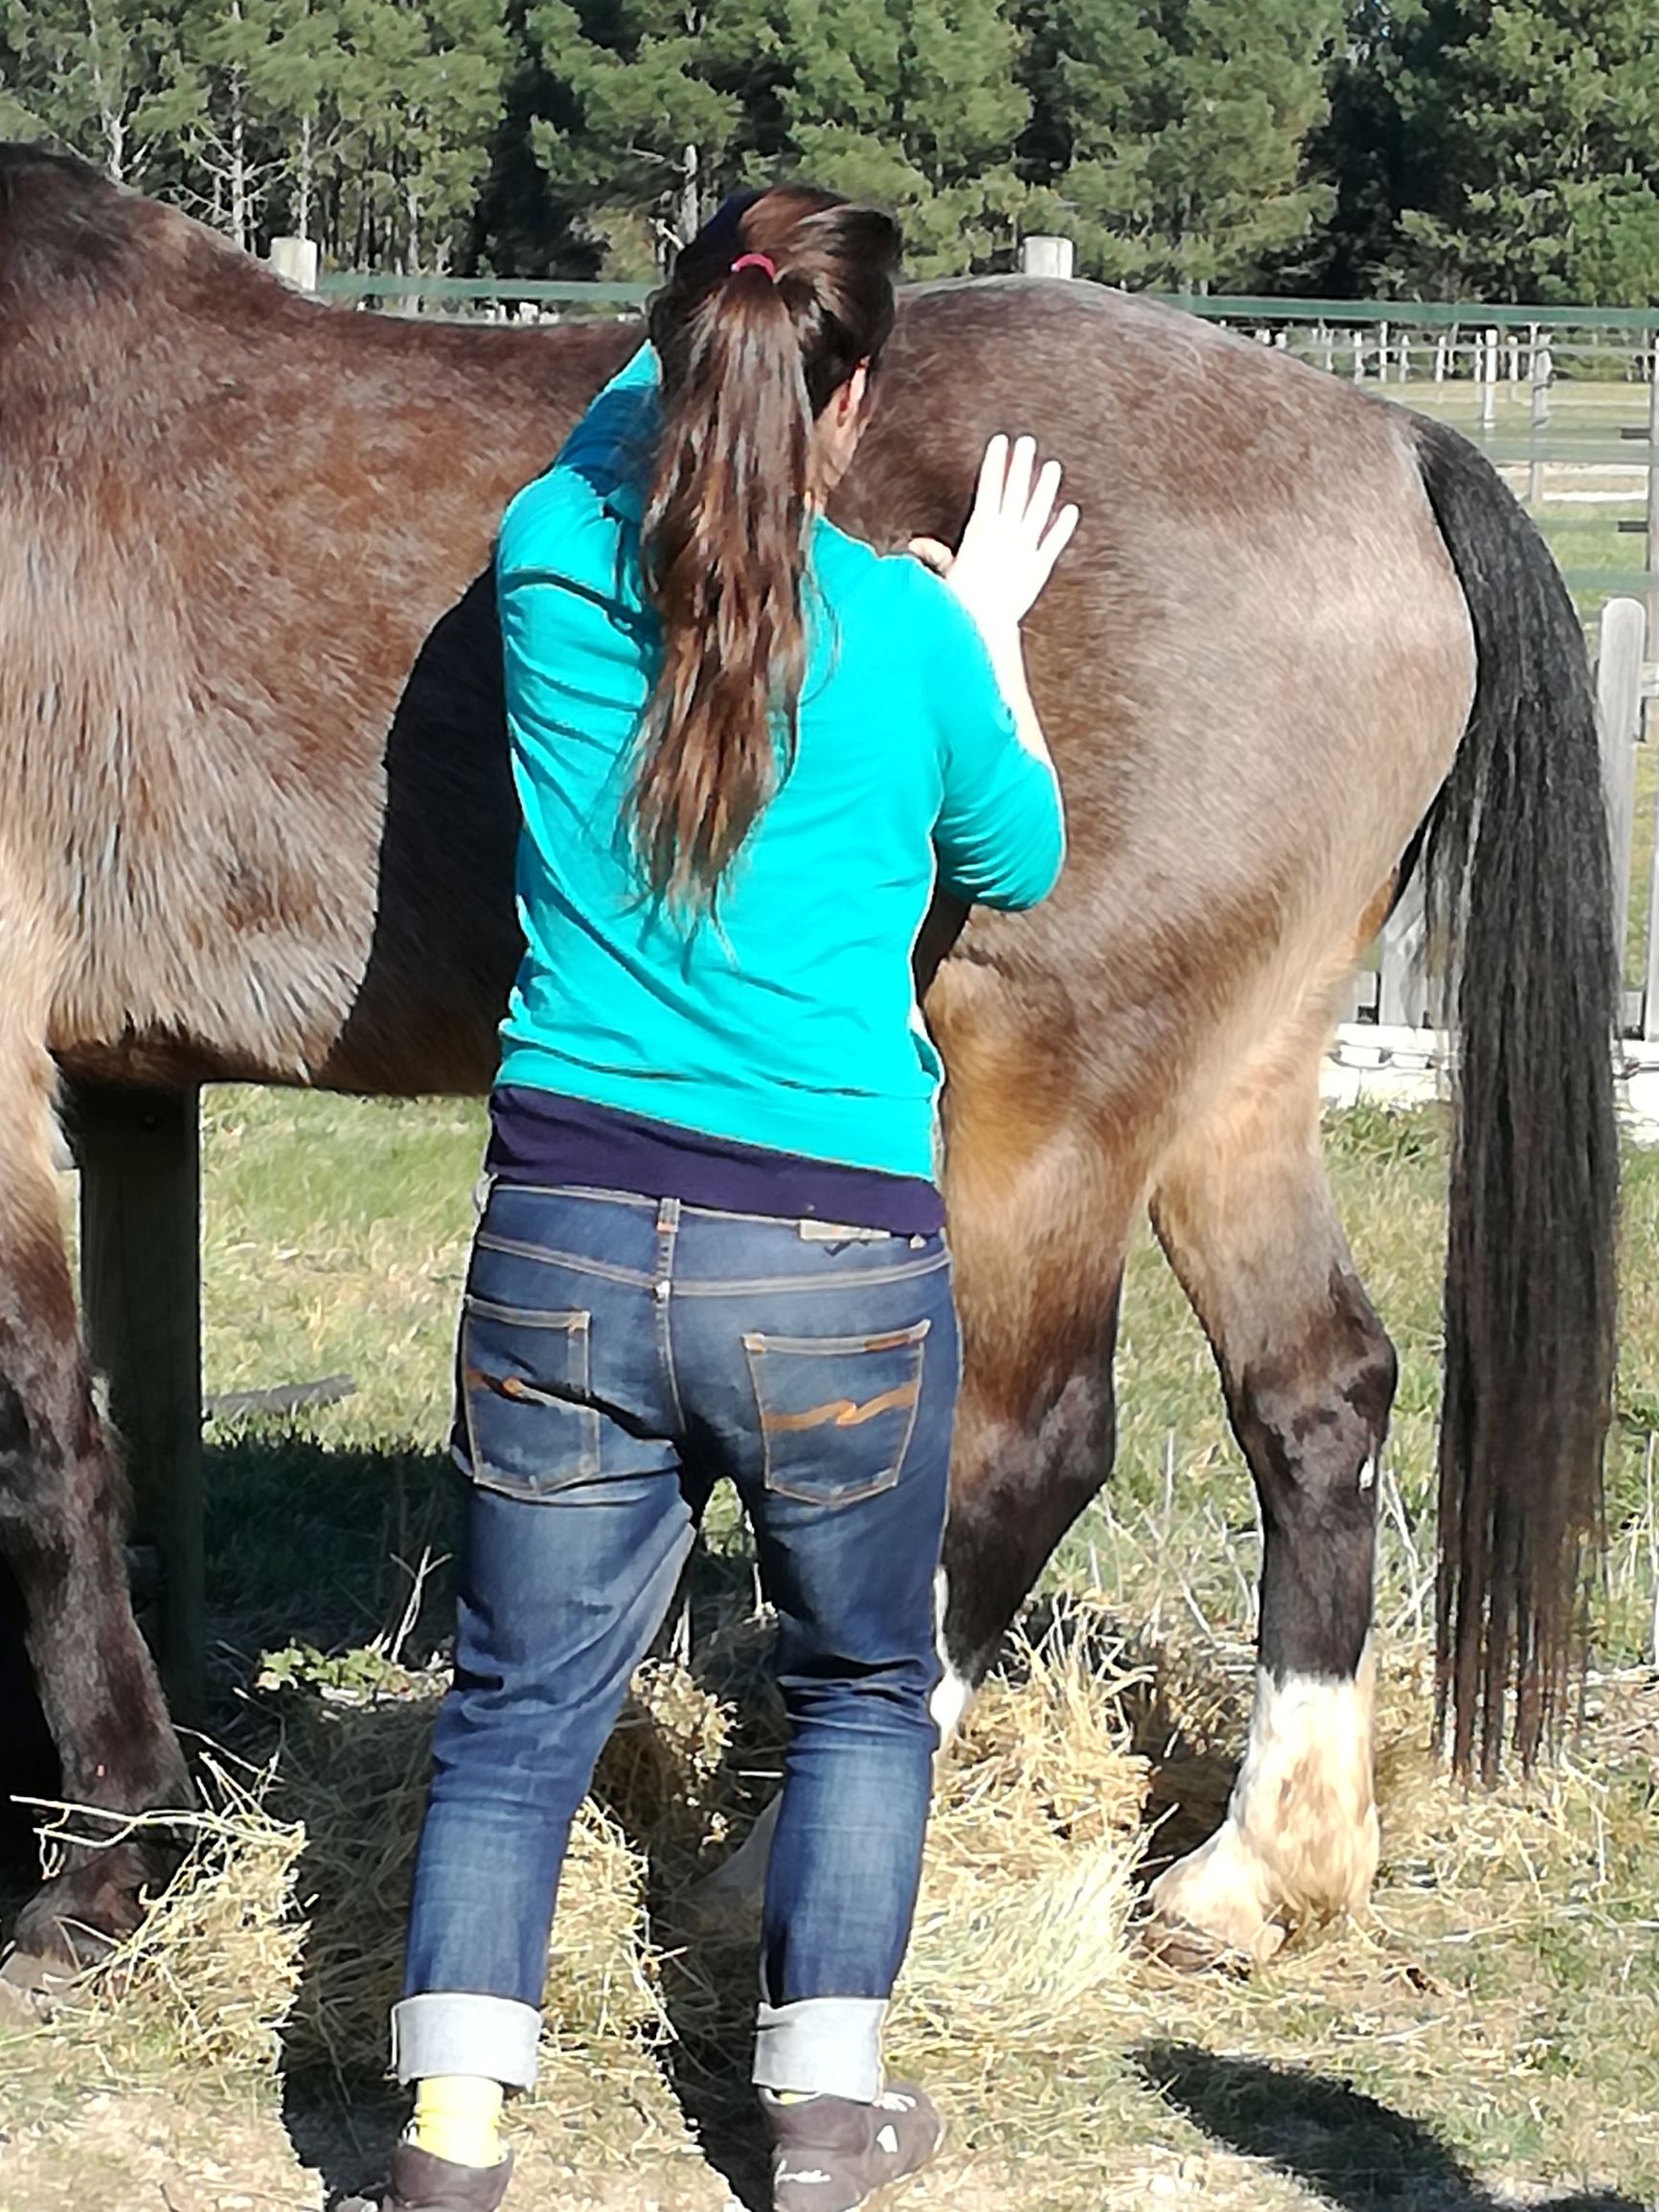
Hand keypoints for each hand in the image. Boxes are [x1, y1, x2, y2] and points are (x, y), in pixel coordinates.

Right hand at [909, 434, 1078, 637]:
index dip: (996, 462)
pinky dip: (1063, 526)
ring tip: (1052, 466)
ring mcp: (1024, 548)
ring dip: (1046, 487)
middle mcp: (1004, 533)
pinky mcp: (1039, 566)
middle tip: (1028, 442)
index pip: (989, 486)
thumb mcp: (945, 572)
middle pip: (1015, 490)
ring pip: (1038, 510)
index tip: (1000, 442)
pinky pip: (1054, 541)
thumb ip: (936, 553)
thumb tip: (917, 544)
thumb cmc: (959, 599)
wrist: (981, 623)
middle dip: (1021, 464)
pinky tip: (1071, 510)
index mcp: (980, 529)